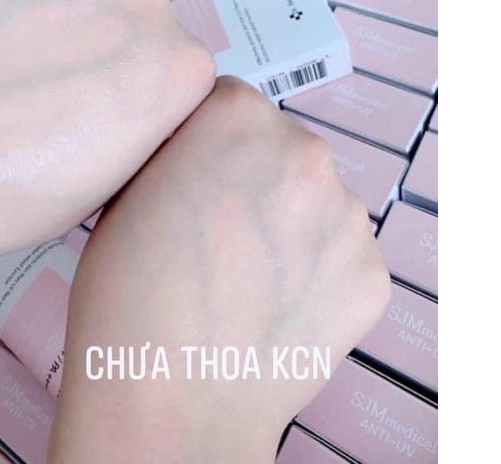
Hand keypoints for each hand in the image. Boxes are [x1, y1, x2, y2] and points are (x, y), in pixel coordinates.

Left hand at [0, 0, 214, 272]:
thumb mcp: (113, 182)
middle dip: (112, 49)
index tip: (103, 117)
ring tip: (17, 57)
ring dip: (72, 15)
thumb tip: (137, 93)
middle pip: (143, 24)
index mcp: (183, 69)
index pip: (180, 72)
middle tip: (56, 88)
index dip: (141, 97)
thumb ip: (147, 119)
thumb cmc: (15, 193)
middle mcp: (148, 5)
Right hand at [50, 77, 389, 462]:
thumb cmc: (127, 291)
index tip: (192, 178)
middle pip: (281, 147)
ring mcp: (349, 215)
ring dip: (291, 223)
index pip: (228, 101)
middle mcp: (306, 151)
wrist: (170, 400)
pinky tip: (279, 309)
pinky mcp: (372, 275)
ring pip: (316, 201)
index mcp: (238, 117)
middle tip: (221, 233)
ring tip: (250, 279)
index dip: (205, 140)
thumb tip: (201, 154)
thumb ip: (176, 152)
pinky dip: (317, 273)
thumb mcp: (127, 190)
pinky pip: (341, 255)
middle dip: (255, 175)